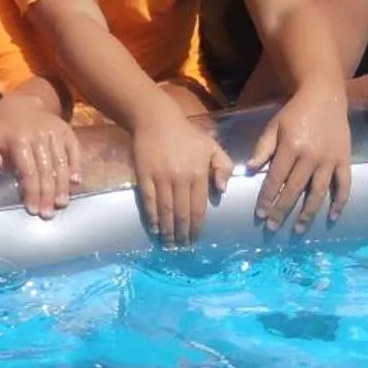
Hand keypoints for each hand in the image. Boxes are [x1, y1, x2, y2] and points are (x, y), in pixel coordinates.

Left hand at [0, 99, 80, 218]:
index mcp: (19, 140)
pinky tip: (75, 183)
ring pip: (61, 162)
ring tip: (61, 204)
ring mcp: (55, 133)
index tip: (33, 209)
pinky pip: (74, 150)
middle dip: (47, 194)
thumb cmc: (3, 130)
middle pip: (45, 170)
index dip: (31, 191)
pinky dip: (76, 166)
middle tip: (48, 214)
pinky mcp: (67, 132)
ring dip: (62, 186)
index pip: (28, 170)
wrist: (22, 105)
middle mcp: (39, 136)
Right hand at [129, 105, 234, 246]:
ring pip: (166, 211)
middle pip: (182, 213)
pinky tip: (154, 228)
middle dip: (182, 233)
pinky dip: (152, 218)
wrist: (156, 119)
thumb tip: (222, 191)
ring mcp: (161, 178)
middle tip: (182, 247)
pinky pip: (149, 202)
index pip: (199, 207)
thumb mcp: (211, 146)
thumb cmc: (187, 134)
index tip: (195, 239)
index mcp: (198, 173)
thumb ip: (222, 167)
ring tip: (168, 244)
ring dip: (167, 230)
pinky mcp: (145, 176)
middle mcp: (181, 179)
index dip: (197, 226)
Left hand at [249, 83, 352, 231]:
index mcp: (291, 147)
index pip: (276, 179)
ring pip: (318, 192)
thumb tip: (250, 169)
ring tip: (298, 229)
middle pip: (295, 190)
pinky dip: (340, 202)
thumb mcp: (274, 125)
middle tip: (273, 227)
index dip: (267, 198)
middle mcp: (311, 156)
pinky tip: (332, 217)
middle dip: (282, 210)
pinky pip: (344, 185)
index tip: (260, 214)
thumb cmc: (295, 112)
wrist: (325, 96)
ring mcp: (330, 159)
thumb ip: (263, 148)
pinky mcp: (345, 160)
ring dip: (308, 213)